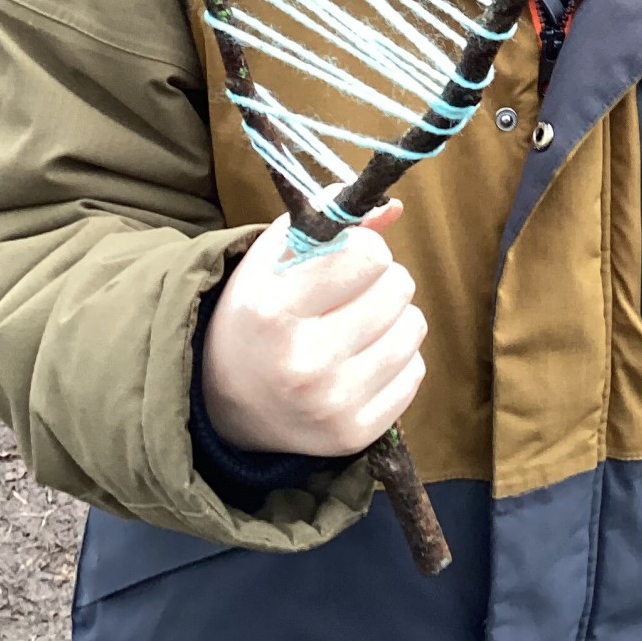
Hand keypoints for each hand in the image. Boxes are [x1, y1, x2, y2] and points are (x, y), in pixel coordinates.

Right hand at [200, 203, 426, 456]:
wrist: (226, 404)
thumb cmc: (257, 316)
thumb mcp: (272, 259)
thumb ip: (329, 221)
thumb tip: (393, 207)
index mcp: (273, 310)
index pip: (366, 255)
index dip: (363, 248)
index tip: (346, 258)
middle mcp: (303, 362)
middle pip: (398, 288)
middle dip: (380, 281)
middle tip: (350, 295)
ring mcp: (332, 404)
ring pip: (414, 327)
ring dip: (393, 318)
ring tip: (356, 326)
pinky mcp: (354, 433)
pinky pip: (415, 370)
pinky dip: (395, 359)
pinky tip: (360, 362)